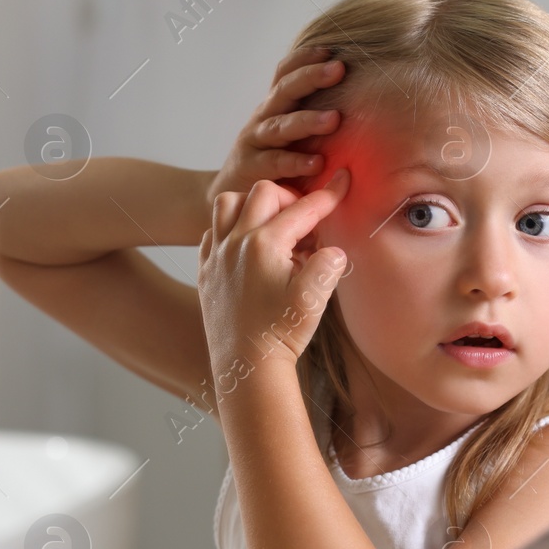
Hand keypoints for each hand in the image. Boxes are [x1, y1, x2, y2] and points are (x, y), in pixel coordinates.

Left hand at [198, 170, 350, 383]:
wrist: (246, 367)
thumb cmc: (280, 335)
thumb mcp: (314, 300)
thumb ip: (328, 266)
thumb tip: (332, 250)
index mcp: (264, 245)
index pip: (302, 208)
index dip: (327, 195)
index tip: (342, 181)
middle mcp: (235, 243)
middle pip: (263, 193)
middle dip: (289, 197)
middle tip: (305, 220)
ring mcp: (216, 256)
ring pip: (228, 203)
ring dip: (252, 205)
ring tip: (272, 225)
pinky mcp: (206, 271)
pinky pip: (212, 232)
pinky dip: (231, 229)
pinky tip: (248, 247)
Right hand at [206, 47, 345, 206]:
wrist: (231, 191)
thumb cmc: (272, 160)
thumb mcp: (289, 133)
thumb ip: (313, 119)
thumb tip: (361, 105)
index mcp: (274, 105)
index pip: (285, 73)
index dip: (304, 58)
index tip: (331, 49)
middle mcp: (264, 117)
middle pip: (284, 90)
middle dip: (311, 77)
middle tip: (339, 68)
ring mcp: (255, 141)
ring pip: (280, 126)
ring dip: (307, 121)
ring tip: (334, 119)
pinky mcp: (250, 168)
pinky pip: (274, 162)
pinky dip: (295, 161)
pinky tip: (318, 163)